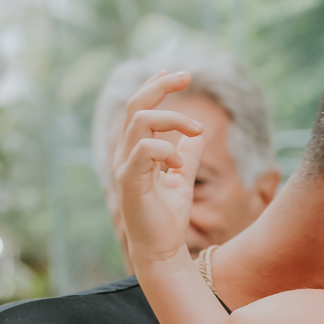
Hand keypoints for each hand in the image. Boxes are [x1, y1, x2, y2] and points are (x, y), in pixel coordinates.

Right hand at [113, 71, 204, 266]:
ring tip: (196, 131)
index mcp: (136, 151)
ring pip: (140, 122)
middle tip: (186, 76)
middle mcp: (126, 154)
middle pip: (136, 106)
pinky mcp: (130, 182)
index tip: (177, 74)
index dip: (155, 87)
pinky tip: (178, 165)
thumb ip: (187, 154)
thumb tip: (197, 133)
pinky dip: (167, 150)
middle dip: (159, 86)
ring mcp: (125, 167)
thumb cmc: (169, 217)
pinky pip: (145, 150)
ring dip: (173, 119)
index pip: (140, 109)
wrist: (162, 249)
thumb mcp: (183, 178)